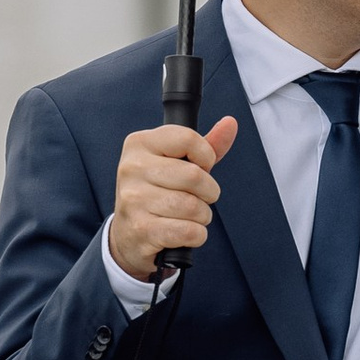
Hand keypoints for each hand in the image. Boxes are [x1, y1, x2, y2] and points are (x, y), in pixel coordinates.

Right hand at [107, 116, 239, 280]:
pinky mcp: (141, 229)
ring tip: (187, 217)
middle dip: (208, 192)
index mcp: (139, 143)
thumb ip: (205, 145)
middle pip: (195, 175)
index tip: (200, 168)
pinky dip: (196, 235)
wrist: (128, 236)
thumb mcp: (176, 164)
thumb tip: (231, 123)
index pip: (189, 138)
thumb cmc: (156, 194)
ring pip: (193, 206)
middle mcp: (132, 168)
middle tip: (198, 198)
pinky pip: (189, 231)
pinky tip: (183, 233)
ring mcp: (134, 199)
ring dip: (202, 216)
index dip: (206, 157)